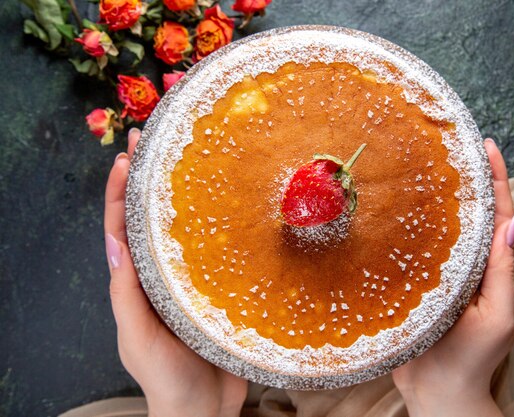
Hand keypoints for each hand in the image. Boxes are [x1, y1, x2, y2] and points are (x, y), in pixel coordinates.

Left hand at [104, 129, 247, 416]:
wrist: (205, 410)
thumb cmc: (167, 378)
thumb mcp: (138, 337)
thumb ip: (126, 295)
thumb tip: (114, 243)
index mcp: (136, 283)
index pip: (122, 228)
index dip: (120, 192)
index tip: (126, 157)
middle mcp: (162, 273)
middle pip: (151, 218)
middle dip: (147, 179)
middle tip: (152, 139)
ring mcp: (191, 278)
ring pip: (185, 228)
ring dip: (183, 193)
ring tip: (190, 158)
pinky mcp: (219, 286)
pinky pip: (217, 250)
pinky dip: (219, 224)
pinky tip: (232, 205)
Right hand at [392, 138, 513, 416]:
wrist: (437, 392)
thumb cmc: (474, 359)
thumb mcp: (497, 316)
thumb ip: (504, 272)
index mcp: (488, 268)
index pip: (496, 215)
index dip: (495, 180)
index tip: (487, 146)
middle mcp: (462, 264)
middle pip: (464, 213)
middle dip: (462, 179)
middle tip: (448, 146)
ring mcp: (434, 272)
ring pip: (435, 227)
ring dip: (430, 198)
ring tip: (417, 167)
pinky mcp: (409, 283)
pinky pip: (407, 250)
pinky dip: (402, 227)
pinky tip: (387, 211)